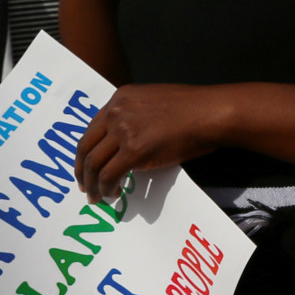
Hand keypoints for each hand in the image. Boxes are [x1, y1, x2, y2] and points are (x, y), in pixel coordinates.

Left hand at [74, 84, 226, 204]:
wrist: (212, 113)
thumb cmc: (194, 108)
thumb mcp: (155, 101)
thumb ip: (135, 115)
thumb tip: (128, 140)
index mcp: (121, 97)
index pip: (91, 128)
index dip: (86, 151)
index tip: (87, 166)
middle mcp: (116, 111)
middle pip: (85, 146)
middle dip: (82, 171)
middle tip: (85, 187)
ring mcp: (123, 130)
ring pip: (93, 164)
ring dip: (92, 185)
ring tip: (97, 197)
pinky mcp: (133, 150)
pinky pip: (109, 174)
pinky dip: (106, 188)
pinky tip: (113, 194)